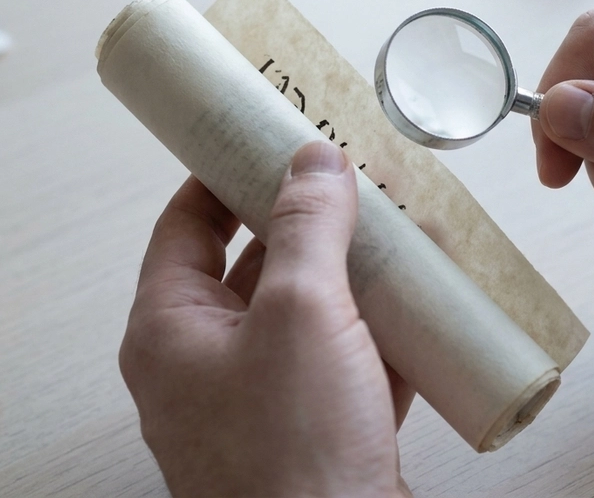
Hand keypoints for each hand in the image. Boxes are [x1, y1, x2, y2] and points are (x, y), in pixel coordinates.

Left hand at [119, 141, 413, 496]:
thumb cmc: (293, 458)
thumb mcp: (301, 314)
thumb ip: (307, 228)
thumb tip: (311, 163)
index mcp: (170, 332)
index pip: (184, 226)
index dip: (222, 174)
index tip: (262, 135)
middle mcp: (205, 367)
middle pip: (252, 267)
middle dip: (307, 223)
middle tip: (349, 178)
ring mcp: (261, 405)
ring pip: (305, 315)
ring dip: (353, 274)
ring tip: (399, 229)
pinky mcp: (313, 436)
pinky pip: (342, 364)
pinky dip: (378, 331)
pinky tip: (423, 300)